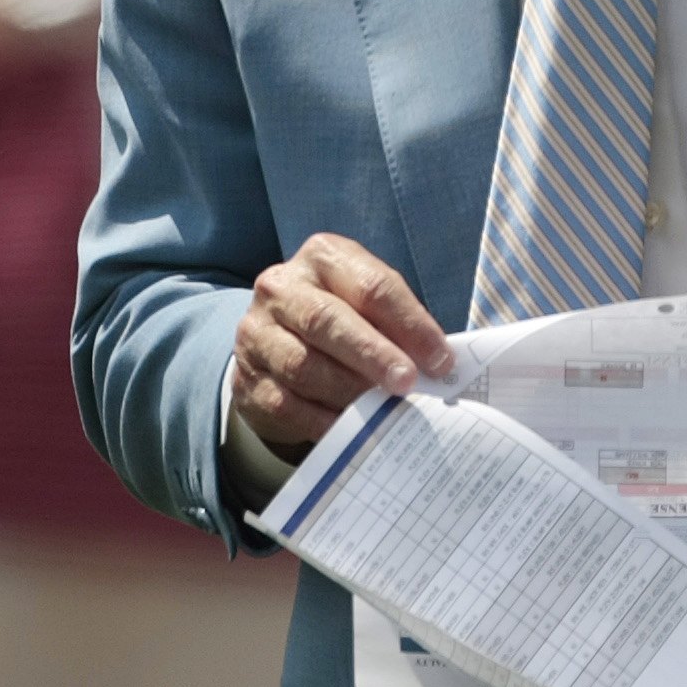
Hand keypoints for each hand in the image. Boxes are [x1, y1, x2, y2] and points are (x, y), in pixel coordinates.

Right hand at [232, 233, 455, 452]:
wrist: (277, 343)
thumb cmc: (342, 319)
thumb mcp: (369, 306)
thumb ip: (399, 327)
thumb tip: (438, 366)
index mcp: (322, 257)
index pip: (370, 285)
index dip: (409, 323)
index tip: (440, 359)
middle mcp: (281, 287)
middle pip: (327, 320)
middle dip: (373, 354)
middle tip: (407, 382)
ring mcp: (256, 333)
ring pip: (303, 365)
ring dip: (349, 391)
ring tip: (382, 409)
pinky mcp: (246, 378)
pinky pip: (285, 404)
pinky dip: (322, 420)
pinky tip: (350, 429)